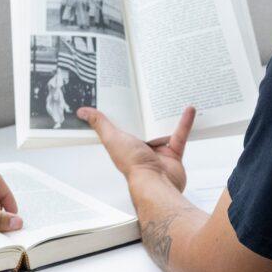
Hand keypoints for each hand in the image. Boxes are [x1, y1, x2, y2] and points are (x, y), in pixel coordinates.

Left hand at [78, 105, 193, 191]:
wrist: (156, 182)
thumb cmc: (133, 165)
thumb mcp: (112, 138)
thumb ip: (100, 124)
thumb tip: (82, 111)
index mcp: (124, 144)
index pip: (121, 124)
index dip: (122, 111)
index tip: (123, 94)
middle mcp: (140, 148)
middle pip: (143, 125)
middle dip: (146, 110)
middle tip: (148, 89)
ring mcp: (157, 151)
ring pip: (162, 129)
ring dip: (166, 115)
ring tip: (169, 96)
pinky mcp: (173, 154)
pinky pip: (180, 135)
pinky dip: (185, 122)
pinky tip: (188, 109)